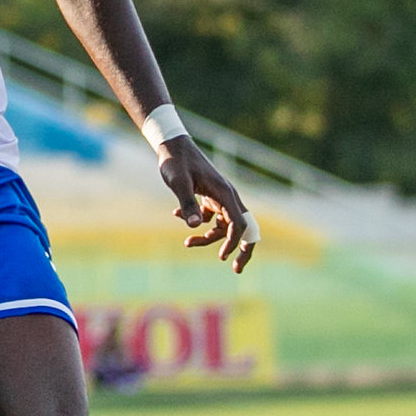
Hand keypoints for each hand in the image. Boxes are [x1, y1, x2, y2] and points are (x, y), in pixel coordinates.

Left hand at [158, 138, 257, 274]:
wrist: (172, 146)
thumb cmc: (175, 162)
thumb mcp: (178, 183)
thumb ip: (187, 204)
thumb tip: (195, 227)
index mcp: (224, 193)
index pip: (238, 223)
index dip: (233, 243)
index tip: (221, 256)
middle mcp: (227, 196)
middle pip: (243, 227)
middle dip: (241, 249)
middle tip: (237, 270)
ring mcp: (220, 197)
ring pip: (224, 226)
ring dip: (209, 238)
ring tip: (188, 243)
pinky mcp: (210, 197)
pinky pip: (212, 218)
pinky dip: (199, 223)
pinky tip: (177, 216)